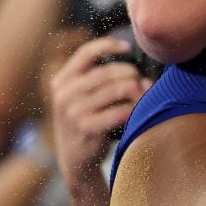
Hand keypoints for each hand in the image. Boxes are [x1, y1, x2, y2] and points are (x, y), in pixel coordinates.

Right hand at [50, 37, 149, 185]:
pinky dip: (132, 109)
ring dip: (134, 90)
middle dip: (129, 73)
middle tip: (141, 80)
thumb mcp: (79, 97)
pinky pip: (118, 112)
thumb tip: (140, 75)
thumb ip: (97, 80)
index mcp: (62, 80)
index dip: (108, 45)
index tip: (128, 48)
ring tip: (143, 94)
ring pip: (114, 90)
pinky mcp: (86, 129)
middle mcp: (64, 94)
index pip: (86, 53)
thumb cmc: (85, 121)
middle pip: (105, 72)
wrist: (75, 160)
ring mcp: (73, 112)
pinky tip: (136, 111)